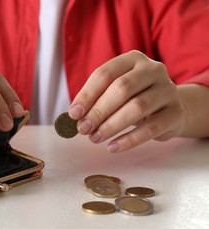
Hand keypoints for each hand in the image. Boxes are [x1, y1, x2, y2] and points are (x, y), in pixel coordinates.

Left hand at [69, 50, 186, 152]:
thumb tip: (75, 116)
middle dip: (98, 111)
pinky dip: (129, 140)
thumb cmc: (133, 98)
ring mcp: (168, 90)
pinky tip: (113, 147)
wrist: (168, 108)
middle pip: (121, 89)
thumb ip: (96, 100)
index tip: (74, 114)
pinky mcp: (176, 112)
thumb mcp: (115, 92)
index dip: (87, 95)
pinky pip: (151, 128)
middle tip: (83, 129)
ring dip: (111, 126)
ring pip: (137, 107)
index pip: (105, 74)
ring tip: (94, 138)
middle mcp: (153, 69)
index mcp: (133, 59)